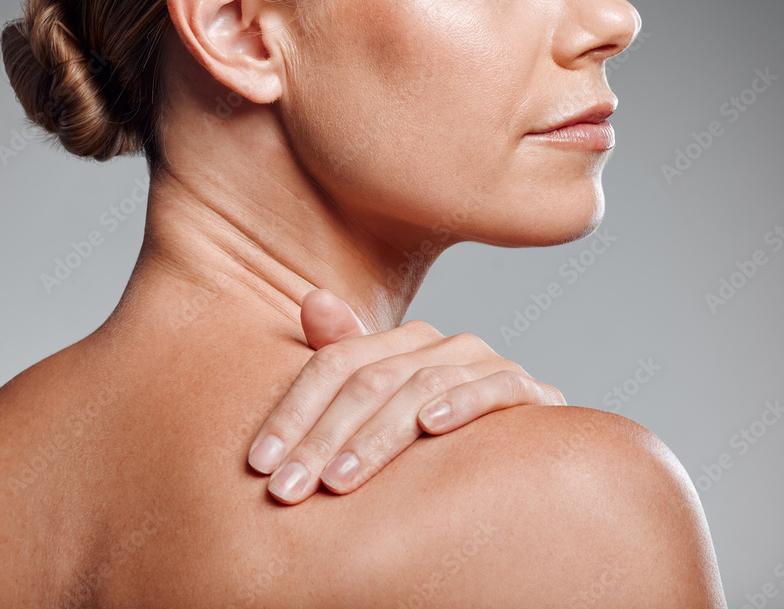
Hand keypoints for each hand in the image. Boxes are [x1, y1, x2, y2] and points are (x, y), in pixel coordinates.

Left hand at [247, 287, 565, 503]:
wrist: (527, 451)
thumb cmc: (437, 428)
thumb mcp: (383, 399)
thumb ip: (343, 356)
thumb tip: (313, 299)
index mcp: (399, 341)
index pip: (333, 363)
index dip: (292, 411)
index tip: (259, 464)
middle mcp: (440, 343)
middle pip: (369, 381)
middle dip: (322, 439)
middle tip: (287, 490)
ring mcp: (484, 364)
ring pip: (420, 387)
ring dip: (376, 437)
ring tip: (339, 480)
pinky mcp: (529, 390)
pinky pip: (495, 388)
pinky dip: (462, 403)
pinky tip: (430, 427)